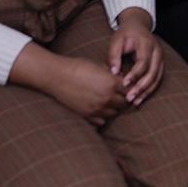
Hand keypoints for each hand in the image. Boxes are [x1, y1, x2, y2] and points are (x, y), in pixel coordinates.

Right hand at [10, 42, 127, 124]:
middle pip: (125, 103)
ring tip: (108, 101)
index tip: (126, 86)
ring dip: (114, 108)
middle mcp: (107, 97)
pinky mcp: (88, 115)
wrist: (57, 76)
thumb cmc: (77, 66)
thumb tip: (121, 78)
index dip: (129, 88)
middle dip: (124, 98)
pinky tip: (98, 108)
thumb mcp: (98, 65)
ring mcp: (97, 108)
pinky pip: (102, 120)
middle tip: (119, 94)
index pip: (130, 89)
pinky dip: (103, 116)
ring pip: (115, 113)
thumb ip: (112, 74)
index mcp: (111, 83)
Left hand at [108, 8, 165, 105]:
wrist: (138, 26)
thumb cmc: (126, 33)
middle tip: (129, 98)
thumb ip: (114, 55)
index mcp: (147, 43)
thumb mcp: (117, 40)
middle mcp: (157, 51)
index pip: (143, 62)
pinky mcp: (160, 64)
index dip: (134, 74)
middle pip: (153, 72)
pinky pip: (157, 79)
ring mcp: (160, 58)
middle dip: (141, 87)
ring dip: (146, 92)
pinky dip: (149, 90)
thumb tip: (114, 72)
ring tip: (135, 102)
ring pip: (157, 78)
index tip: (124, 83)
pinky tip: (140, 98)